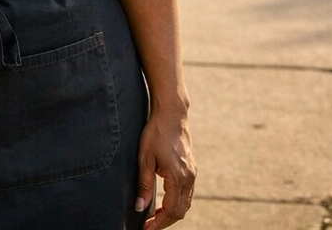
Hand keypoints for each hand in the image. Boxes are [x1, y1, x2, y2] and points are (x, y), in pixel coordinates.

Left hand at [135, 101, 195, 227]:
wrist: (172, 114)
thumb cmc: (156, 132)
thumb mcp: (145, 158)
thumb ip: (144, 185)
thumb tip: (139, 207)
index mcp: (178, 177)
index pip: (171, 211)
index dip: (158, 224)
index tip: (145, 229)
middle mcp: (189, 178)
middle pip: (181, 212)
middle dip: (164, 222)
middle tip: (148, 225)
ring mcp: (193, 173)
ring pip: (186, 204)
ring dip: (171, 213)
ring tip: (154, 217)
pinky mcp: (192, 169)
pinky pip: (187, 194)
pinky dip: (177, 203)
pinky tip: (164, 202)